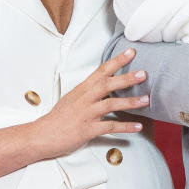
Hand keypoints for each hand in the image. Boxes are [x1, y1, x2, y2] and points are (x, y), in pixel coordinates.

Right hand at [34, 48, 149, 158]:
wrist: (42, 135)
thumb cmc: (58, 118)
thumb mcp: (72, 98)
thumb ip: (88, 92)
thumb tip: (104, 84)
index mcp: (81, 89)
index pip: (100, 71)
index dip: (116, 61)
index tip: (131, 52)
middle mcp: (84, 99)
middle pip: (106, 84)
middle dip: (126, 78)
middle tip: (144, 74)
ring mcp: (86, 114)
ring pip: (110, 104)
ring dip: (130, 102)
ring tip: (146, 100)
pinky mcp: (87, 130)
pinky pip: (109, 127)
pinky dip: (125, 127)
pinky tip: (138, 126)